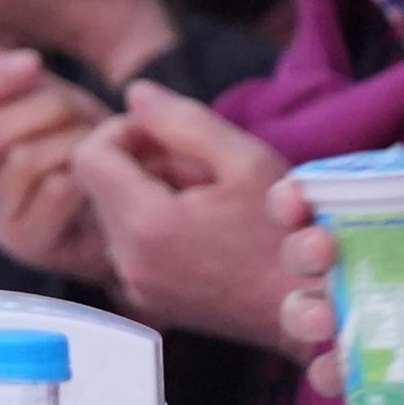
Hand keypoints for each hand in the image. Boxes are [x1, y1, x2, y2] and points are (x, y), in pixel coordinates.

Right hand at [0, 43, 112, 278]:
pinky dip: (83, 171)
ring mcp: (0, 223)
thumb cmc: (85, 159)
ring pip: (22, 161)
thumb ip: (15, 80)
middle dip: (44, 109)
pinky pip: (53, 190)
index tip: (34, 61)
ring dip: (70, 140)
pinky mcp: (33, 244)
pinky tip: (101, 171)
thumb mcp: (53, 109)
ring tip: (98, 141)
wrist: (126, 217)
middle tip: (84, 111)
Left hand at [73, 79, 297, 344]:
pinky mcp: (148, 299)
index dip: (123, 130)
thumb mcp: (245, 160)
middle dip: (143, 161)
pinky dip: (157, 223)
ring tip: (209, 197)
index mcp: (147, 224)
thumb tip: (135, 93)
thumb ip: (183, 119)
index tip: (167, 134)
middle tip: (203, 166)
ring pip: (116, 213)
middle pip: (100, 185)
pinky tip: (205, 225)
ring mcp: (136, 286)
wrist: (313, 311)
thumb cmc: (288, 235)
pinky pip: (131, 245)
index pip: (89, 155)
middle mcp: (128, 262)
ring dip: (151, 192)